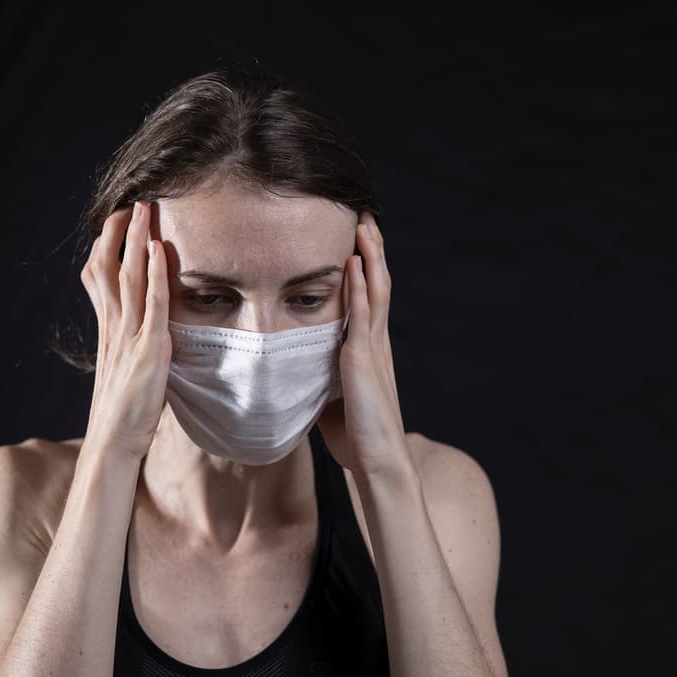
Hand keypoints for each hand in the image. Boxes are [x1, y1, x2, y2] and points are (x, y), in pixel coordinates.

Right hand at [79, 200, 170, 460]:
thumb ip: (134, 346)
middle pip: (108, 267)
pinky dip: (155, 275)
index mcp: (109, 329)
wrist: (115, 442)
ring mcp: (129, 336)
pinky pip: (152, 305)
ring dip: (136, 240)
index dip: (107, 246)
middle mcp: (114, 326)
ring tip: (145, 210)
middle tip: (130, 202)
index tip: (116, 220)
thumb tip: (148, 333)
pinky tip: (159, 250)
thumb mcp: (128, 369)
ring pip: (129, 277)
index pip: (100, 277)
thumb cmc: (126, 412)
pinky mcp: (149, 349)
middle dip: (118, 232)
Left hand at [316, 213, 413, 478]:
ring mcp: (373, 348)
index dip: (368, 267)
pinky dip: (358, 287)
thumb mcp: (333, 397)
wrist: (377, 459)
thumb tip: (299, 371)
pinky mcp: (363, 360)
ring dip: (369, 256)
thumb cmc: (356, 436)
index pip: (370, 298)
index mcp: (370, 350)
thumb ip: (322, 376)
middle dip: (372, 250)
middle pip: (377, 284)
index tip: (359, 239)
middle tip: (365, 217)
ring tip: (364, 225)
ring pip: (374, 291)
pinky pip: (361, 315)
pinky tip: (353, 263)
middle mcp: (376, 342)